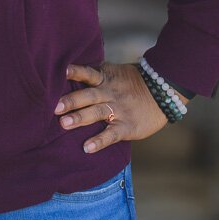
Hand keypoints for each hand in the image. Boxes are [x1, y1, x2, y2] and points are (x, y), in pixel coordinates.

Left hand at [55, 62, 187, 153]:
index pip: (87, 73)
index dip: (74, 72)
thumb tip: (68, 73)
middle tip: (54, 107)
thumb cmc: (133, 82)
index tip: (60, 72)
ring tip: (64, 124)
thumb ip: (95, 75)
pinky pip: (111, 134)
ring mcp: (118, 110)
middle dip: (71, 101)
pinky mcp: (126, 126)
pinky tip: (87, 148)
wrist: (164, 93)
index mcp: (105, 78)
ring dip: (80, 118)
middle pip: (88, 95)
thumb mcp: (115, 72)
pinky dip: (99, 141)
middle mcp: (109, 93)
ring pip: (97, 113)